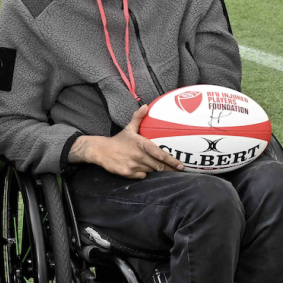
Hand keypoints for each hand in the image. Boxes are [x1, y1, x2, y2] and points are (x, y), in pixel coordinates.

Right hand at [70, 106, 184, 178]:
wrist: (100, 151)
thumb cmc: (118, 140)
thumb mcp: (129, 128)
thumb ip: (138, 118)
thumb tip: (145, 106)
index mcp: (141, 144)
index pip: (160, 154)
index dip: (171, 161)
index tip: (181, 166)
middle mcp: (138, 155)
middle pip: (158, 165)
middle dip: (167, 168)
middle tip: (175, 170)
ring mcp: (133, 165)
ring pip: (151, 171)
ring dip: (153, 168)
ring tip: (149, 163)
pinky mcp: (127, 173)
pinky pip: (142, 176)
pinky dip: (143, 173)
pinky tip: (138, 167)